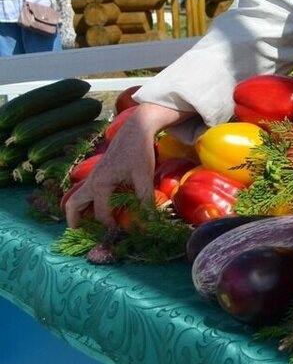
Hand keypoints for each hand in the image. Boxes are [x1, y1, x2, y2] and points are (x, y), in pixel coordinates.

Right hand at [65, 103, 187, 227]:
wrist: (135, 130)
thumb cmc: (139, 152)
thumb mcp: (144, 176)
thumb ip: (145, 200)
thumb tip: (149, 221)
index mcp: (100, 185)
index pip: (102, 214)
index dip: (113, 225)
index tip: (126, 231)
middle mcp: (91, 182)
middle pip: (72, 205)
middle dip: (75, 221)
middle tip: (85, 233)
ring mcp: (92, 177)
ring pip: (76, 198)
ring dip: (78, 211)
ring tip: (89, 224)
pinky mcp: (98, 174)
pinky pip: (85, 192)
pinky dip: (86, 202)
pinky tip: (101, 208)